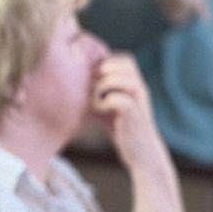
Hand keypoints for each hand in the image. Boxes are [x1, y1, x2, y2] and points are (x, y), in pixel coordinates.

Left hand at [90, 55, 169, 178]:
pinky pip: (119, 99)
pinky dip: (104, 102)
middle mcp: (140, 88)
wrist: (140, 153)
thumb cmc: (120, 128)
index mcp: (134, 83)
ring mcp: (139, 101)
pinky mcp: (134, 116)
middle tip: (92, 87)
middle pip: (126, 63)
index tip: (92, 76)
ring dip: (103, 85)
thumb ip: (97, 91)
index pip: (125, 59)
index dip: (106, 61)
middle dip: (104, 70)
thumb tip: (72, 80)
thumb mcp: (107, 105)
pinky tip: (98, 111)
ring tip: (95, 98)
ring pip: (124, 78)